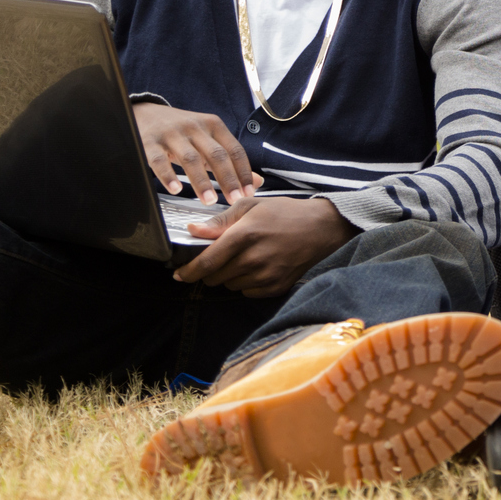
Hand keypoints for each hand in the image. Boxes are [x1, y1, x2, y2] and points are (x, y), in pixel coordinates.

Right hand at [134, 102, 261, 204]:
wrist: (144, 113)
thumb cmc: (181, 132)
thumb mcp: (207, 140)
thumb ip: (230, 160)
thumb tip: (257, 182)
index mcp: (213, 125)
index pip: (234, 150)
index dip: (244, 172)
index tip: (249, 192)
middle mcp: (195, 127)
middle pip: (216, 154)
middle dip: (228, 179)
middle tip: (234, 200)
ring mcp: (172, 133)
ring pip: (191, 158)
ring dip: (201, 181)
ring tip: (209, 200)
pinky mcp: (150, 142)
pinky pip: (159, 161)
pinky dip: (168, 176)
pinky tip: (176, 190)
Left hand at [174, 197, 358, 296]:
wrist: (322, 228)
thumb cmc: (284, 213)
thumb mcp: (251, 207)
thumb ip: (219, 221)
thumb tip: (192, 230)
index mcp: (244, 235)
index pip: (206, 262)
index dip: (188, 272)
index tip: (179, 274)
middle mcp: (253, 259)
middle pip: (214, 277)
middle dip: (211, 270)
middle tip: (222, 257)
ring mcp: (266, 275)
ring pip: (230, 285)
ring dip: (230, 276)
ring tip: (245, 258)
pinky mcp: (276, 287)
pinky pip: (247, 292)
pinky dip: (246, 283)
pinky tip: (258, 267)